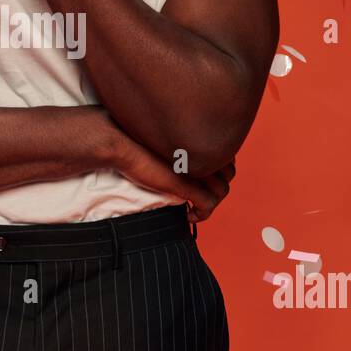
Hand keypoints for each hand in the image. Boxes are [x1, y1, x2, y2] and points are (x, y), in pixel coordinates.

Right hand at [109, 124, 235, 221]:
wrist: (120, 142)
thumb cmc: (134, 136)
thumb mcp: (164, 136)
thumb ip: (179, 141)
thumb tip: (181, 148)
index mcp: (201, 135)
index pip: (228, 156)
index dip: (218, 169)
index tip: (202, 177)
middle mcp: (204, 150)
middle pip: (229, 173)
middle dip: (217, 186)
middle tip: (198, 193)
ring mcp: (198, 168)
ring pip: (222, 191)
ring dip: (211, 202)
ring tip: (194, 206)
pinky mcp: (187, 184)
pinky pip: (208, 205)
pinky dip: (202, 214)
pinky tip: (189, 216)